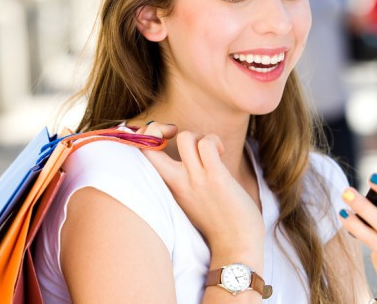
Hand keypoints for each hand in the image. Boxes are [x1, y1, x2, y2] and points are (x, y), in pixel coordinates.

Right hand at [138, 123, 264, 260]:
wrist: (236, 247)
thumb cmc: (218, 223)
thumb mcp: (190, 200)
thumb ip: (184, 181)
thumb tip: (191, 157)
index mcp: (168, 188)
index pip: (141, 156)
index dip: (145, 137)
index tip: (164, 137)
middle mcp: (177, 182)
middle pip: (150, 144)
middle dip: (156, 128)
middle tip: (175, 135)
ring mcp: (196, 180)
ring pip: (186, 137)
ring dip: (200, 137)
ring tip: (212, 151)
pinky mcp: (216, 178)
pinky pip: (207, 144)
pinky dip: (214, 141)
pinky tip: (221, 153)